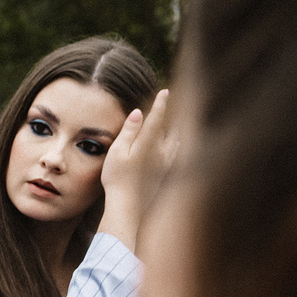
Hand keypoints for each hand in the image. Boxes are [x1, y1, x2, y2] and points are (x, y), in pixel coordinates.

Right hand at [97, 88, 174, 253]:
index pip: (157, 118)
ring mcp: (167, 162)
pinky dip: (178, 142)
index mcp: (148, 143)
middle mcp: (162, 150)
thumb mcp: (117, 152)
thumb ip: (129, 131)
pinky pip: (178, 152)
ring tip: (178, 119)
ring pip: (178, 139)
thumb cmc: (117, 179)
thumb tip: (139, 113)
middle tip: (177, 101)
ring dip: (178, 127)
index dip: (161, 103)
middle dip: (174, 113)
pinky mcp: (168, 173)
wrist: (128, 205)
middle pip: (173, 126)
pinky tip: (178, 143)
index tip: (165, 91)